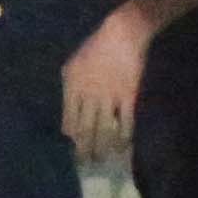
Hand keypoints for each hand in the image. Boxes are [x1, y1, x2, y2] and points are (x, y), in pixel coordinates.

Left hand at [59, 9, 151, 156]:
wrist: (122, 34)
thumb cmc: (95, 47)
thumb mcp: (72, 66)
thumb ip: (70, 89)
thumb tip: (70, 111)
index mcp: (72, 88)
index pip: (69, 120)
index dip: (71, 137)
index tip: (74, 147)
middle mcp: (89, 95)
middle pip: (85, 129)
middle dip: (85, 149)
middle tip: (86, 164)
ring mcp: (109, 96)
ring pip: (104, 128)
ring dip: (104, 146)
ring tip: (103, 160)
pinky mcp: (129, 95)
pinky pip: (126, 120)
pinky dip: (124, 135)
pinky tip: (123, 146)